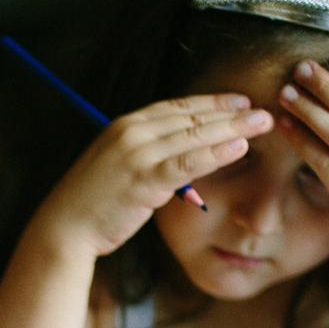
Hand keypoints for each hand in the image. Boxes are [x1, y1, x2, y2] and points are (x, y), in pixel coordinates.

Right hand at [30, 98, 269, 260]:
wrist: (65, 227)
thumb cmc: (92, 203)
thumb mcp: (117, 167)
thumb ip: (145, 156)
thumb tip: (175, 157)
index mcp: (126, 125)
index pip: (177, 107)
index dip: (211, 102)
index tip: (239, 100)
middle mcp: (132, 132)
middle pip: (191, 117)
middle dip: (230, 111)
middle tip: (262, 108)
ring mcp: (138, 154)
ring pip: (194, 135)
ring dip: (232, 127)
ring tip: (261, 123)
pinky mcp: (144, 179)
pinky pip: (188, 162)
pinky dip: (216, 153)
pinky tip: (240, 148)